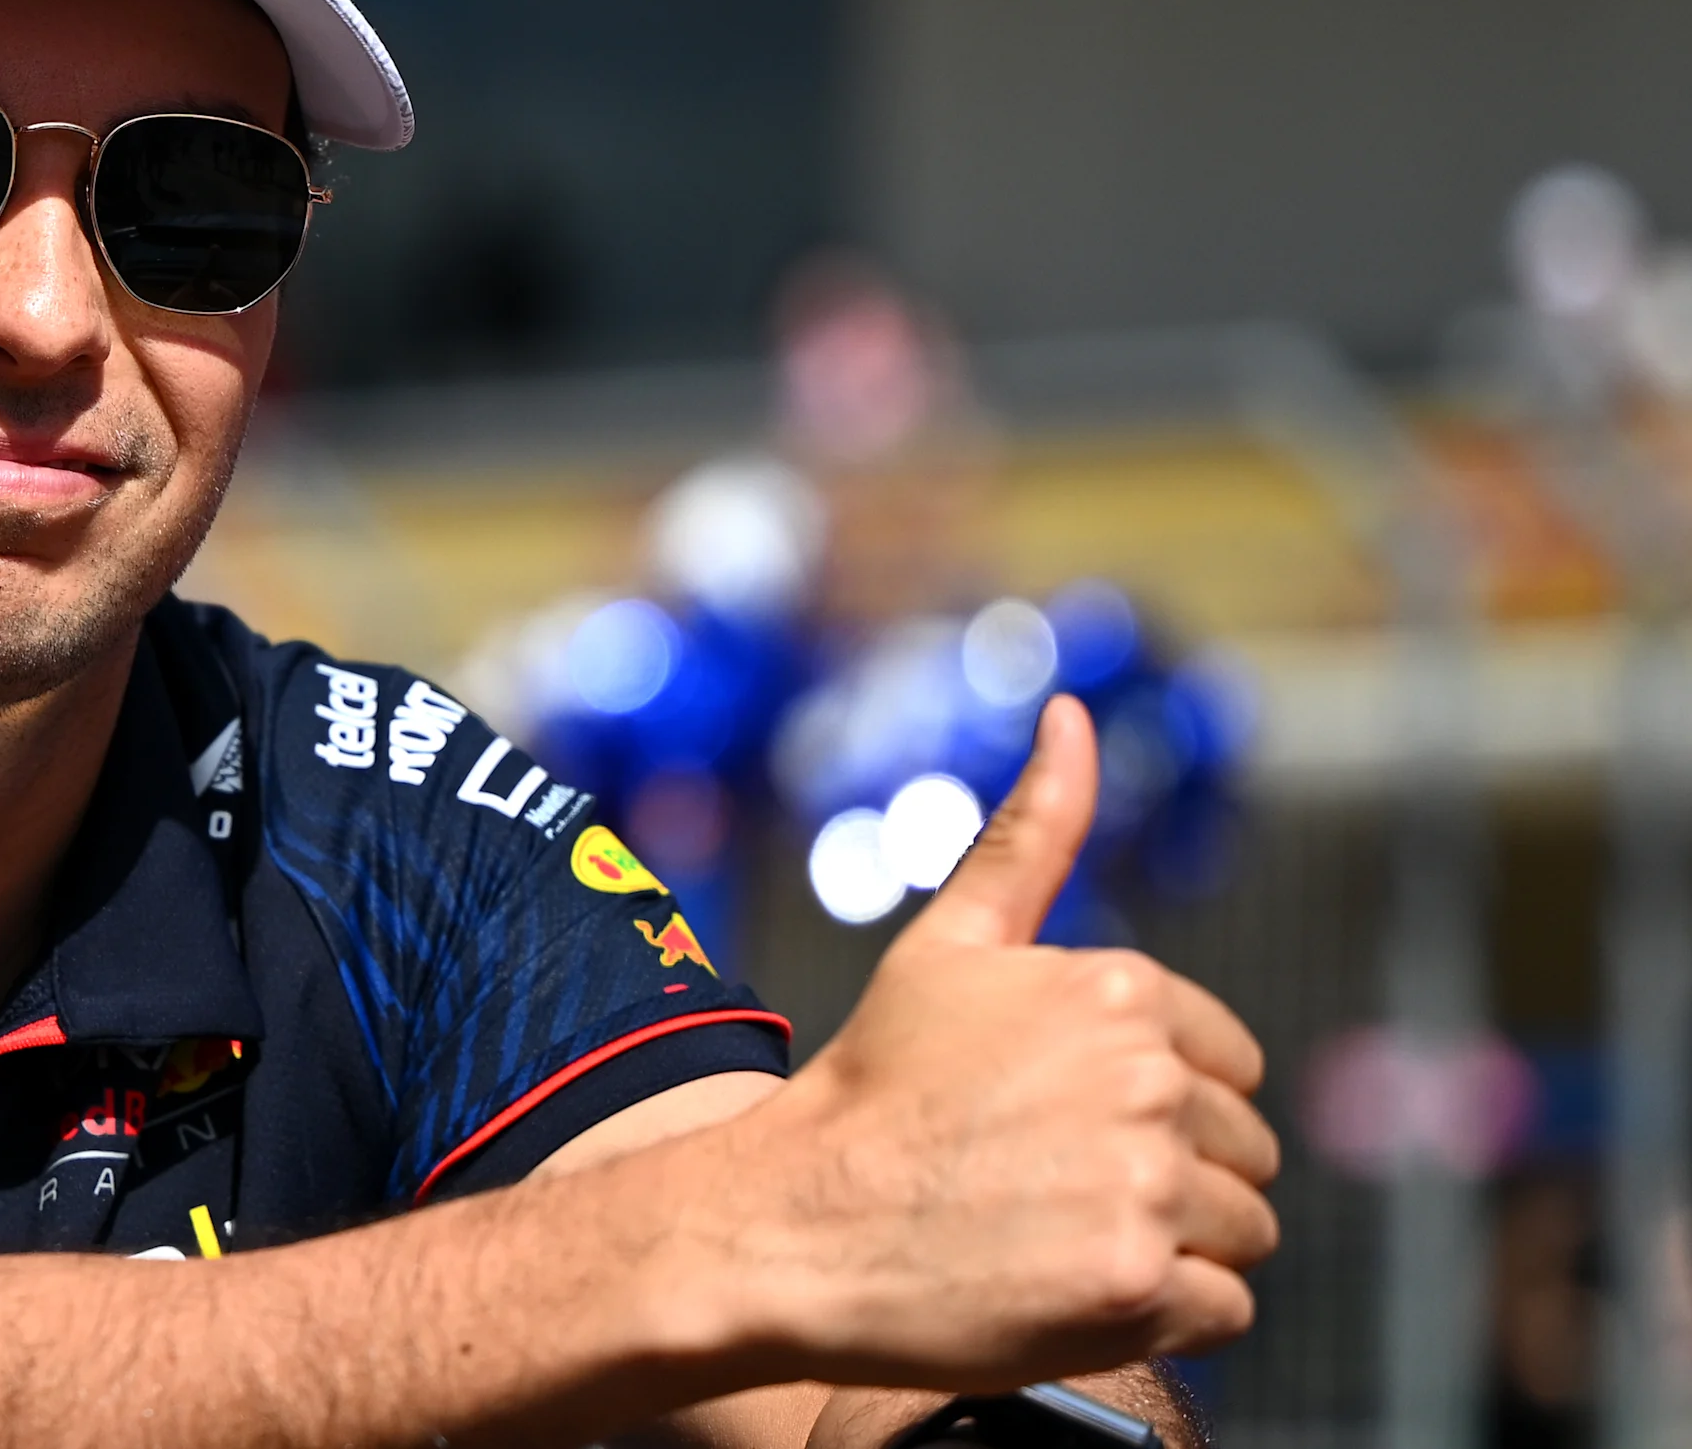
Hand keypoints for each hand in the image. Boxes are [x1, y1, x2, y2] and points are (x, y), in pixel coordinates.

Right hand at [731, 696, 1279, 1386]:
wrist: (790, 1222)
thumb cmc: (873, 1087)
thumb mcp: (949, 946)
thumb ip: (1031, 835)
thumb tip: (1072, 712)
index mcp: (1120, 989)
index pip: (1230, 1070)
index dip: (1153, 1108)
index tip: (1060, 1127)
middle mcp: (1146, 1078)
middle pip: (1240, 1154)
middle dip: (1165, 1181)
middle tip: (1049, 1190)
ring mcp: (1144, 1184)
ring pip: (1240, 1234)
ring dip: (1169, 1251)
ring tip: (1057, 1239)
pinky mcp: (1136, 1285)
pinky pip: (1224, 1312)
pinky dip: (1161, 1317)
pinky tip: (1071, 1288)